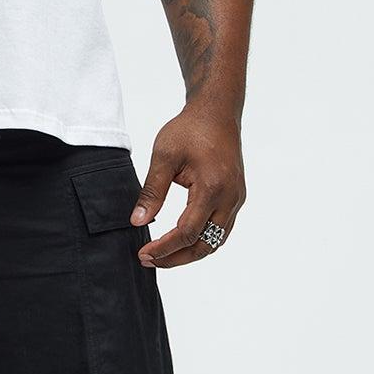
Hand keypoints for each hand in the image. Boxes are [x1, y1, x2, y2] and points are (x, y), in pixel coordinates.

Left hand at [130, 102, 245, 268]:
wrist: (217, 112)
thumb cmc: (190, 129)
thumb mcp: (164, 156)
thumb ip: (152, 192)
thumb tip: (137, 222)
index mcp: (212, 187)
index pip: (188, 232)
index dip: (165, 248)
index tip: (143, 254)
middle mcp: (230, 197)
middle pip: (205, 244)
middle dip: (176, 258)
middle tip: (149, 261)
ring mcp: (237, 199)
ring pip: (216, 241)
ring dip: (190, 252)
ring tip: (162, 256)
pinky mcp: (236, 197)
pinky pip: (221, 229)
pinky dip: (202, 240)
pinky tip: (180, 241)